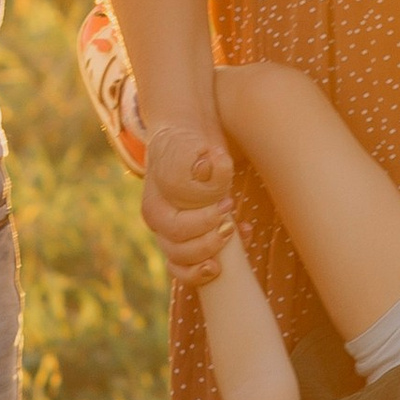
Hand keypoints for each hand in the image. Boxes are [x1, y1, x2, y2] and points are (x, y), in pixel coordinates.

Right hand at [142, 114, 234, 287]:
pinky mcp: (195, 236)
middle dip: (208, 245)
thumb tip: (205, 169)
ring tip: (235, 239)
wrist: (190, 136)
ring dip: (209, 260)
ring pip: (185, 264)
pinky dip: (219, 257)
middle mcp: (162, 226)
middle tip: (231, 225)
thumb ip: (196, 161)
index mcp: (154, 207)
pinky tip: (246, 234)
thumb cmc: (187, 141)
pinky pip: (198, 262)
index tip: (228, 205)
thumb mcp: (188, 145)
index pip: (175, 230)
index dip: (203, 223)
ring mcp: (176, 234)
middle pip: (179, 253)